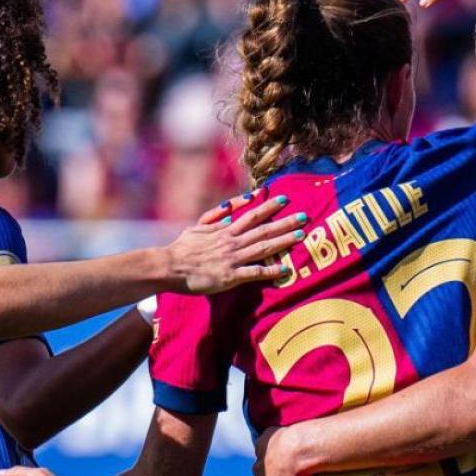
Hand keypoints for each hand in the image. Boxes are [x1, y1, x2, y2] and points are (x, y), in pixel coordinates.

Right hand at [164, 194, 304, 293]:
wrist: (169, 267)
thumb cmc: (182, 249)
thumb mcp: (196, 227)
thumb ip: (214, 219)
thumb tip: (231, 213)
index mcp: (225, 230)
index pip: (251, 215)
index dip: (269, 206)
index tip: (283, 199)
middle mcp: (232, 242)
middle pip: (264, 229)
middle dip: (285, 222)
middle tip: (305, 216)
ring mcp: (233, 259)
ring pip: (263, 248)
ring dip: (284, 241)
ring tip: (301, 236)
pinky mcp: (230, 276)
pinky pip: (254, 273)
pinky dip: (270, 271)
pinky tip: (284, 269)